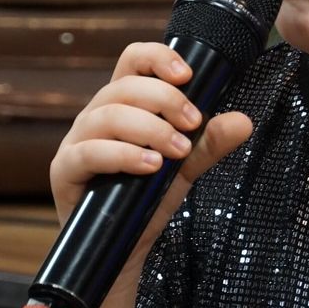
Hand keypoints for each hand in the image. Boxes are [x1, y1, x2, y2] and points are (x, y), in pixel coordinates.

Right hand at [49, 42, 253, 271]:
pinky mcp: (65, 170)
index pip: (132, 61)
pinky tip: (151, 166)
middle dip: (165, 100)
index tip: (188, 76)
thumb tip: (243, 121)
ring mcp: (77, 141)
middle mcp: (96, 116)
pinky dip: (123, 155)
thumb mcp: (184, 168)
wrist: (121, 249)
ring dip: (149, 128)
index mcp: (123, 104)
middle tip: (193, 124)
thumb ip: (209, 144)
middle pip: (124, 86)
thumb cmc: (146, 199)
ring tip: (176, 151)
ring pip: (108, 115)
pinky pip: (89, 152)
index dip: (158, 58)